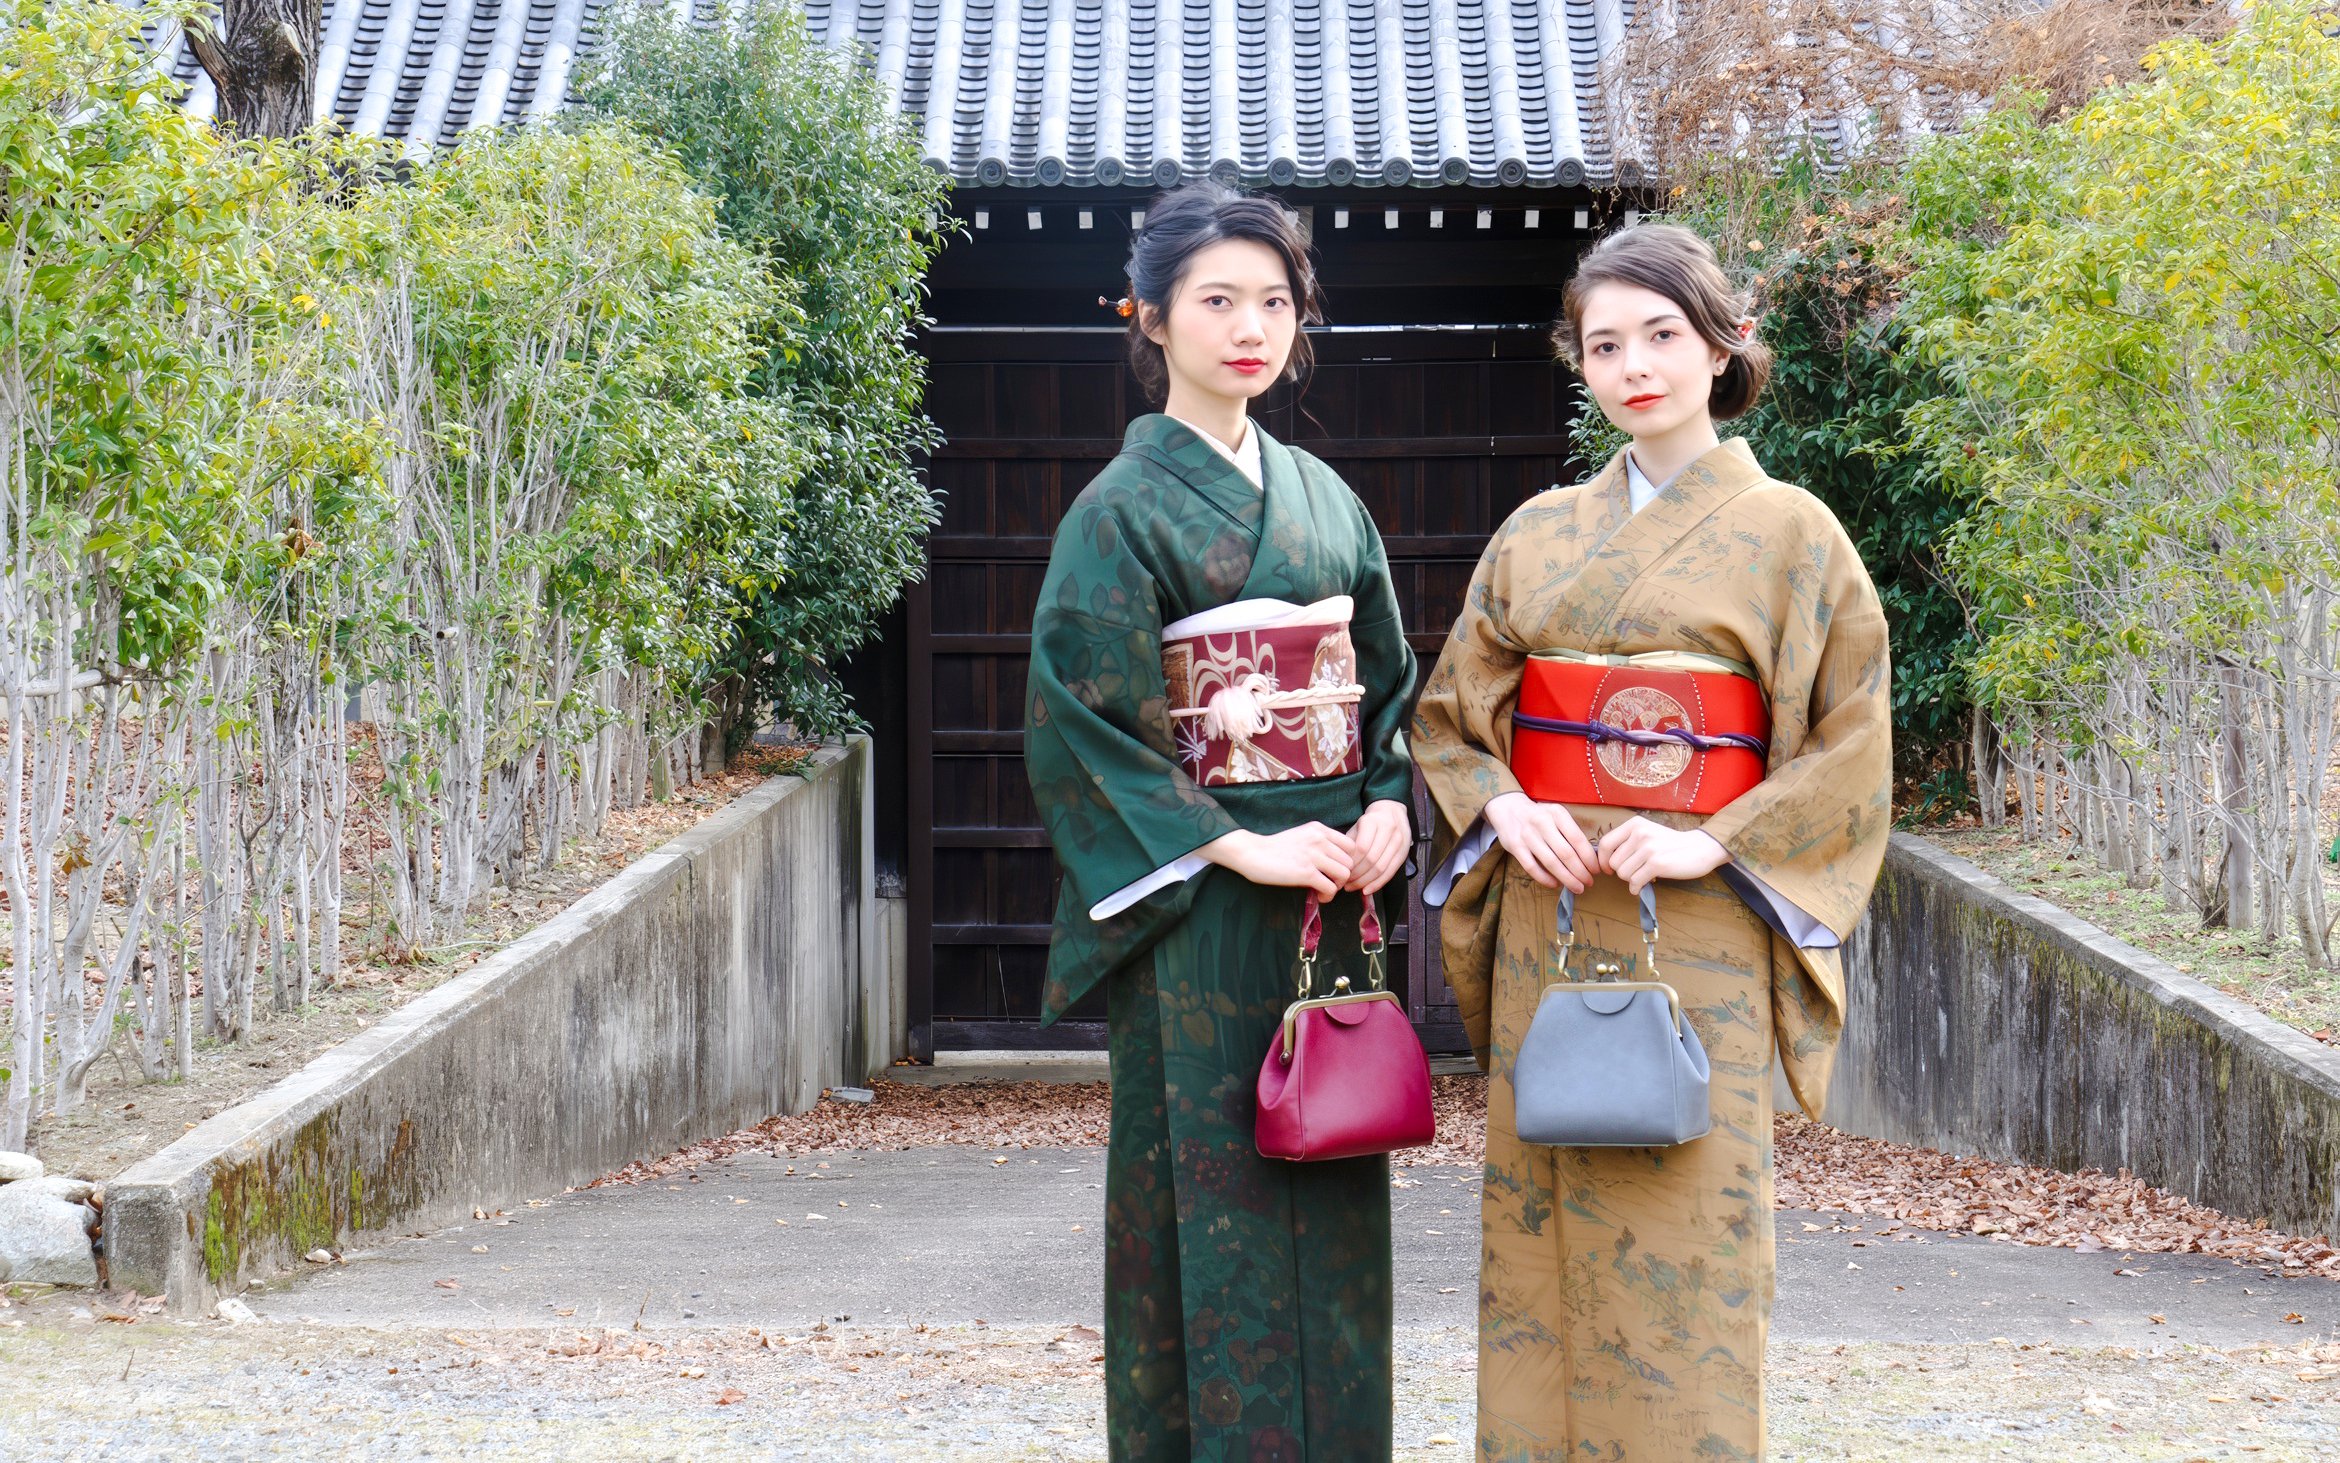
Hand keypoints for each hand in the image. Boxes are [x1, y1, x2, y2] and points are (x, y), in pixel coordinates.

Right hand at [1199, 822, 1357, 900]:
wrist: (1252, 852)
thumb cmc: (1274, 847)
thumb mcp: (1301, 835)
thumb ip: (1319, 843)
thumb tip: (1335, 861)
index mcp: (1320, 829)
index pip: (1351, 845)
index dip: (1347, 861)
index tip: (1336, 870)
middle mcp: (1320, 840)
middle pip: (1350, 862)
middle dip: (1343, 876)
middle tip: (1331, 882)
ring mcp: (1314, 856)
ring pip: (1344, 874)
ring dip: (1337, 886)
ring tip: (1325, 890)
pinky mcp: (1307, 873)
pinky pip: (1331, 888)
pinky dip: (1328, 896)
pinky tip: (1319, 896)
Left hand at [1342, 800, 1410, 894]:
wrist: (1391, 812)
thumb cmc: (1370, 823)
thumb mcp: (1356, 827)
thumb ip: (1348, 844)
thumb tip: (1337, 866)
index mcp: (1372, 822)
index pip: (1361, 848)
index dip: (1351, 863)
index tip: (1341, 871)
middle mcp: (1388, 831)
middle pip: (1371, 859)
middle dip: (1357, 875)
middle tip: (1345, 883)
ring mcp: (1399, 842)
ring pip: (1381, 868)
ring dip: (1365, 881)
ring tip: (1353, 887)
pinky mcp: (1404, 853)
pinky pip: (1390, 872)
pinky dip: (1378, 884)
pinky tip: (1367, 890)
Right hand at [1482, 792, 1596, 892]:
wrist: (1509, 808)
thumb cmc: (1540, 816)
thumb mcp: (1556, 815)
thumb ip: (1570, 832)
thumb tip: (1589, 858)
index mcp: (1557, 814)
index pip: (1577, 839)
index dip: (1589, 858)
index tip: (1596, 870)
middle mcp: (1542, 823)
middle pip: (1566, 853)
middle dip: (1580, 872)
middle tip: (1589, 882)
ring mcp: (1527, 835)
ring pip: (1550, 862)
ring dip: (1567, 878)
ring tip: (1577, 887)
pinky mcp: (1515, 847)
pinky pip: (1532, 867)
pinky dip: (1545, 878)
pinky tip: (1555, 884)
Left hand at [1598, 817, 1729, 893]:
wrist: (1700, 848)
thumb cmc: (1670, 844)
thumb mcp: (1647, 833)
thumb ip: (1627, 842)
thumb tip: (1604, 860)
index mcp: (1634, 824)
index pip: (1604, 844)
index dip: (1602, 860)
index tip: (1608, 869)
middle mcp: (1640, 833)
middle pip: (1613, 862)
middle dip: (1621, 872)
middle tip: (1635, 871)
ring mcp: (1649, 848)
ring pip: (1622, 873)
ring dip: (1630, 879)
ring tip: (1643, 875)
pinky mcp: (1657, 863)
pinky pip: (1635, 882)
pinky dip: (1636, 888)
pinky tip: (1643, 886)